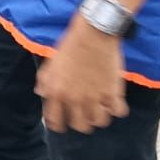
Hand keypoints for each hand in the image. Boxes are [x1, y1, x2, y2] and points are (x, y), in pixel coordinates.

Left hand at [35, 15, 129, 133]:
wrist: (94, 33)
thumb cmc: (71, 45)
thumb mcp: (51, 62)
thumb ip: (45, 80)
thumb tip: (41, 93)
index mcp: (57, 92)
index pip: (54, 120)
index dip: (57, 124)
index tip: (61, 124)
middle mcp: (75, 98)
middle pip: (80, 126)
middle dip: (81, 123)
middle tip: (84, 116)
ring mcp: (95, 97)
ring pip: (99, 122)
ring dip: (99, 117)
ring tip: (100, 109)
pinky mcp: (112, 92)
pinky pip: (118, 112)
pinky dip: (116, 109)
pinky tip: (113, 102)